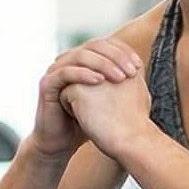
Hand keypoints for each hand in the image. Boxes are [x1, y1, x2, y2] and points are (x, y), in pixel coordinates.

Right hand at [32, 39, 145, 158]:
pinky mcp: (47, 84)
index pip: (104, 45)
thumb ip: (117, 82)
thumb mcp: (106, 99)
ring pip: (80, 56)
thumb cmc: (86, 121)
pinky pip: (65, 72)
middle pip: (93, 46)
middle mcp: (68, 61)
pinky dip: (83, 74)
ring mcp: (56, 70)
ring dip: (102, 64)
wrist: (62, 143)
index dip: (122, 51)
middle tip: (132, 70)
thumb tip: (141, 69)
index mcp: (82, 61)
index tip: (139, 66)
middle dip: (116, 56)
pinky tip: (99, 81)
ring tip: (119, 77)